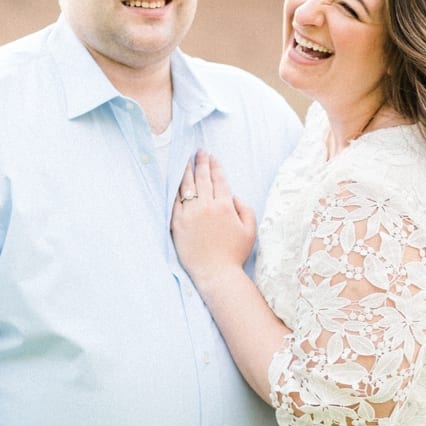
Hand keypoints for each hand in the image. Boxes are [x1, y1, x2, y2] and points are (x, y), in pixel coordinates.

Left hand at [171, 151, 255, 284]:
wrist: (216, 273)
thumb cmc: (234, 254)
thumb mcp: (250, 230)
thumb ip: (245, 209)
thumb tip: (234, 196)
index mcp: (225, 206)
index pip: (219, 179)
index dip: (215, 166)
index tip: (213, 157)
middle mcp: (206, 206)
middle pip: (203, 178)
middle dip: (201, 162)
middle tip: (199, 152)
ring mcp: (190, 214)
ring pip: (187, 187)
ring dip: (187, 171)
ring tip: (187, 162)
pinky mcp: (177, 224)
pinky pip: (175, 202)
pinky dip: (176, 190)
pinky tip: (176, 183)